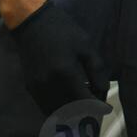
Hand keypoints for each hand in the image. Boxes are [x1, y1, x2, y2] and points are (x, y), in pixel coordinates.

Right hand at [9, 0, 111, 117]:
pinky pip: (45, 107)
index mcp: (65, 74)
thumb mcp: (86, 45)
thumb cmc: (63, 31)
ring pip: (57, 113)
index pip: (84, 102)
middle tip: (96, 103)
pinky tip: (68, 101)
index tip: (106, 107)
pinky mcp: (30, 88)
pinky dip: (58, 110)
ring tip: (84, 103)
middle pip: (71, 111)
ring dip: (72, 113)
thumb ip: (96, 69)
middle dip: (86, 111)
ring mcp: (37, 88)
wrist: (32, 22)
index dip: (97, 107)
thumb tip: (103, 90)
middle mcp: (49, 86)